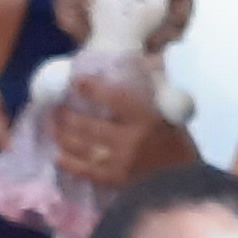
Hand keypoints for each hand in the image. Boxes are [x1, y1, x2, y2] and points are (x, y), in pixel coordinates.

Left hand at [47, 70, 163, 191]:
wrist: (185, 168)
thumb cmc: (174, 129)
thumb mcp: (166, 101)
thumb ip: (149, 79)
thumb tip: (131, 58)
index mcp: (146, 117)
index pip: (115, 99)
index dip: (93, 90)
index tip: (76, 81)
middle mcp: (132, 140)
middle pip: (89, 126)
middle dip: (67, 115)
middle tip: (55, 107)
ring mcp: (123, 162)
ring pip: (83, 147)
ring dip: (63, 135)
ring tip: (52, 125)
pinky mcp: (118, 179)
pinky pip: (88, 172)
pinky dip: (70, 164)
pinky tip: (58, 156)